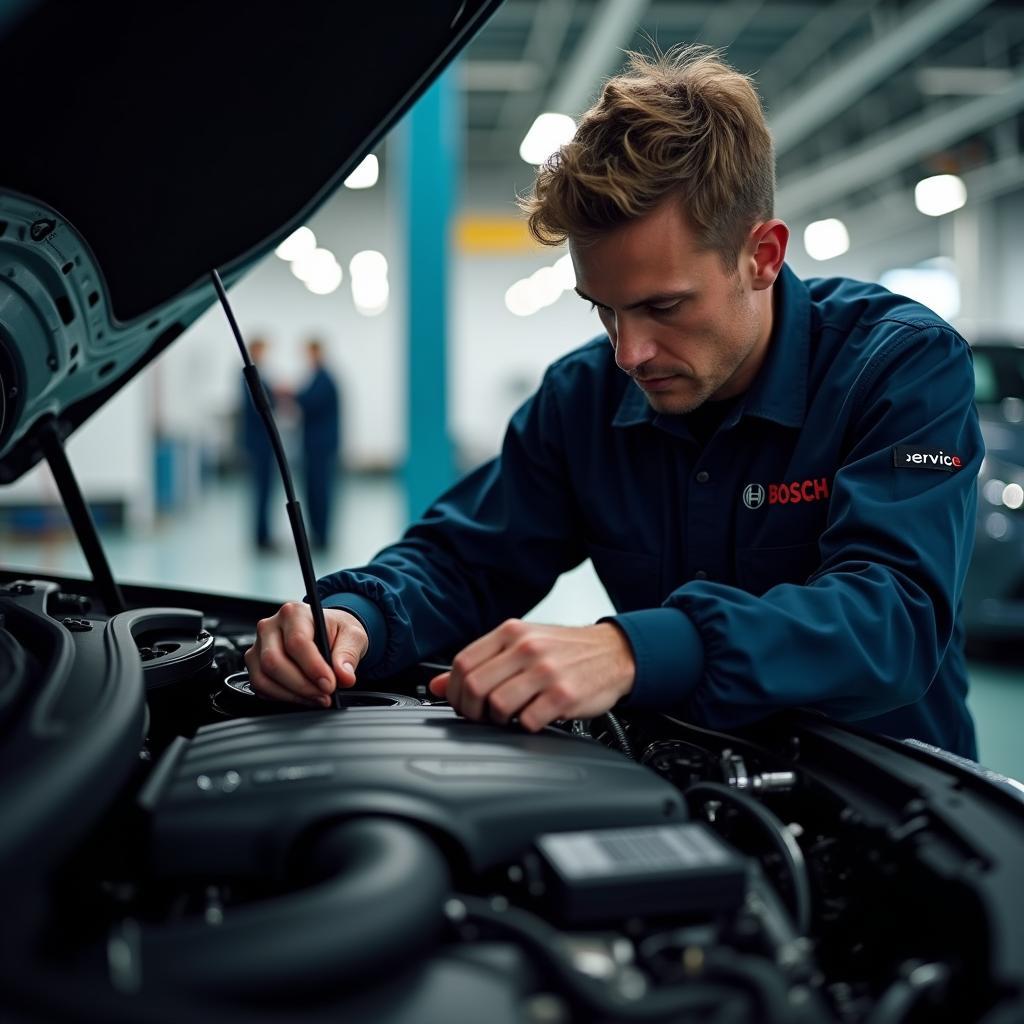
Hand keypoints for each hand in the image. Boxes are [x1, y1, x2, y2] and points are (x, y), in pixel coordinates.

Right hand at [244, 602, 367, 706]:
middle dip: (302, 686)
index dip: (313, 667)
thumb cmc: (337, 630)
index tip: (330, 684)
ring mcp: (258, 646)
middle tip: (325, 695)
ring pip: (263, 678)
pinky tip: (304, 696)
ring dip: (292, 695)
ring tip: (317, 698)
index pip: (297, 642)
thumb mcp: (353, 635)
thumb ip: (348, 654)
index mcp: (294, 613)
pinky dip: (283, 698)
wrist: (327, 632)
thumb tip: (344, 676)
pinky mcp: (255, 665)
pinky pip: (261, 688)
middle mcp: (270, 627)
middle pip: (274, 662)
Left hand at [429, 620, 634, 731]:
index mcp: (511, 632)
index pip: (462, 663)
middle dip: (470, 710)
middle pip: (474, 686)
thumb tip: (437, 685)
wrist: (615, 652)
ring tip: (508, 718)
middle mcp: (526, 648)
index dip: (452, 690)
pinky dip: (525, 726)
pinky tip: (532, 719)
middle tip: (480, 717)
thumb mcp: (521, 643)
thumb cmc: (565, 650)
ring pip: (498, 705)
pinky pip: (529, 721)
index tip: (459, 703)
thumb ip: (481, 661)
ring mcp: (545, 671)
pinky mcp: (564, 695)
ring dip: (497, 721)